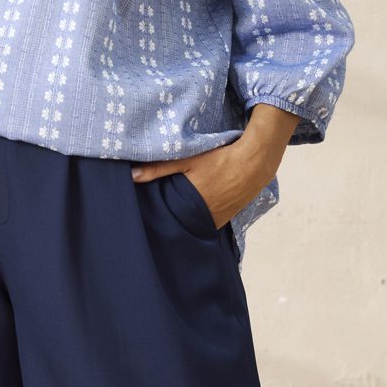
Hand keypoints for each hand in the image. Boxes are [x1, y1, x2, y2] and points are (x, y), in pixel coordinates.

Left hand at [130, 123, 287, 229]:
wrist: (254, 164)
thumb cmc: (221, 159)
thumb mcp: (189, 160)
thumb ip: (159, 168)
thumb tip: (131, 176)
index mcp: (191, 206)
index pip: (166, 221)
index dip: (156, 220)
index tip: (146, 217)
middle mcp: (204, 218)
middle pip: (179, 225)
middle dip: (169, 222)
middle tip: (155, 217)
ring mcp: (216, 221)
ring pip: (193, 226)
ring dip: (184, 222)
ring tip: (173, 215)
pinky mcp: (224, 220)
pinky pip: (206, 225)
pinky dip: (198, 221)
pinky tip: (191, 213)